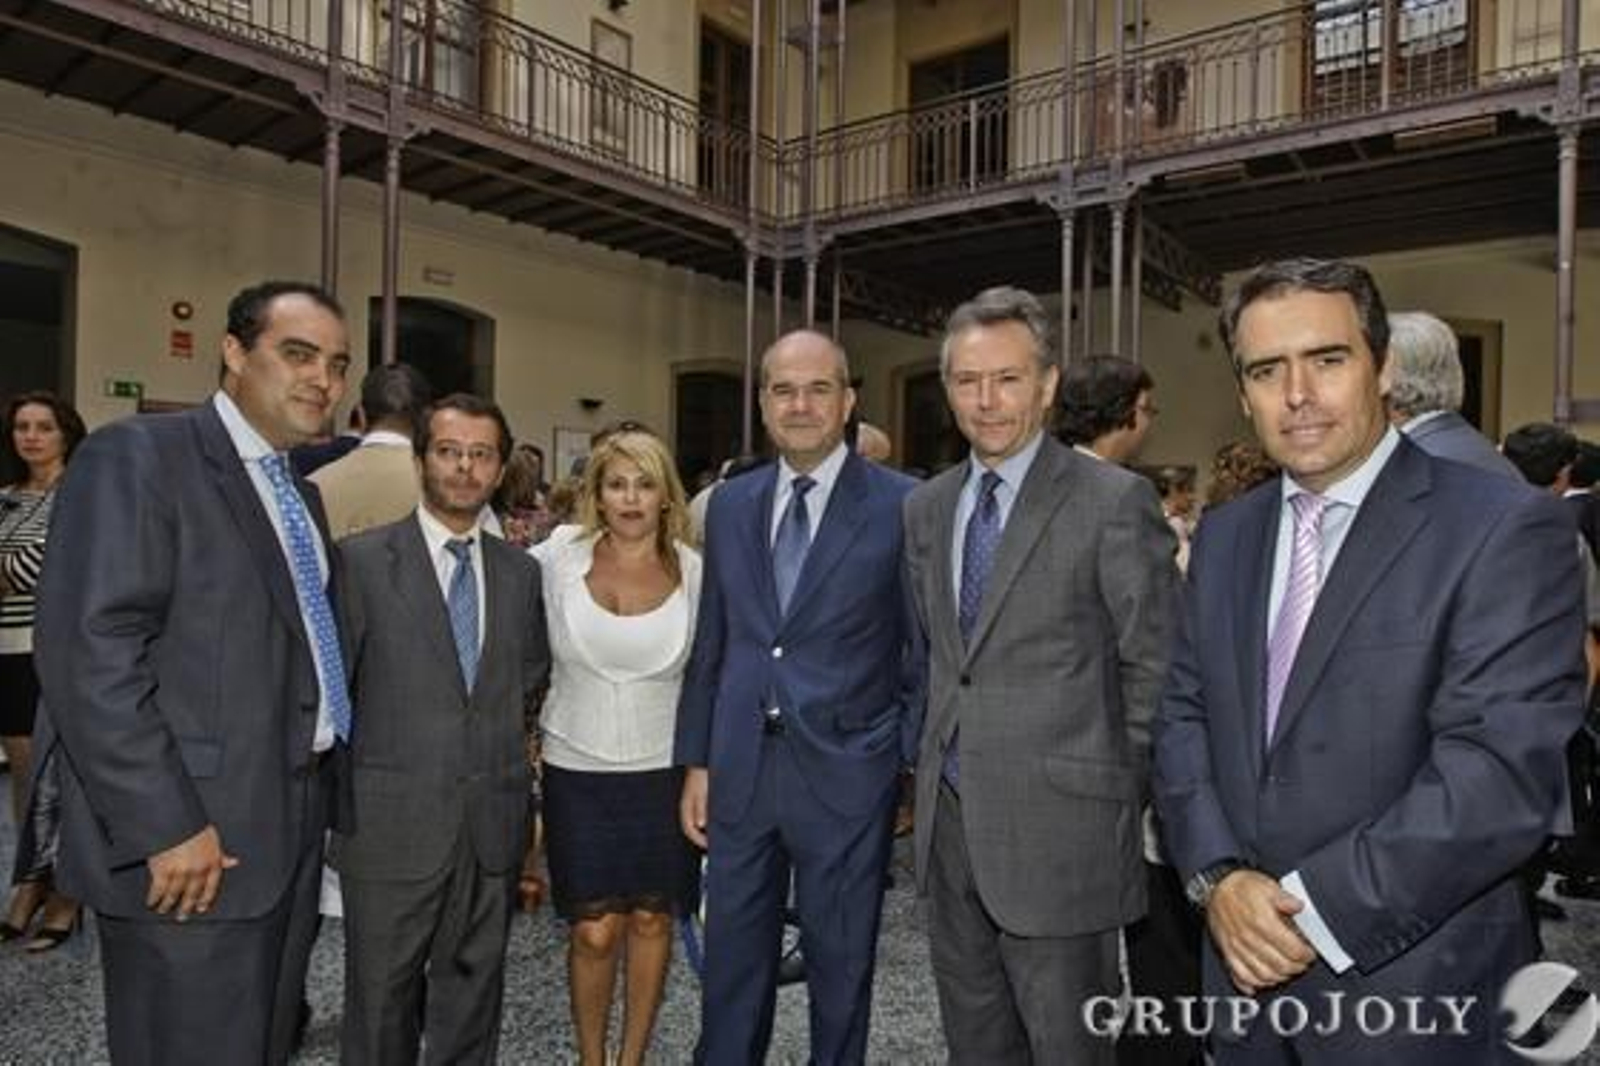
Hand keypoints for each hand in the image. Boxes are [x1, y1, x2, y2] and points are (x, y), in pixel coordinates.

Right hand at [145, 825, 239, 919]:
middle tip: (182, 917)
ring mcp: (180, 872)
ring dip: (167, 905)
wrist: (175, 819)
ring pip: (174, 895)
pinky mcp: (162, 871)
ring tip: (163, 910)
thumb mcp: (213, 839)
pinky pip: (158, 891)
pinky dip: (154, 899)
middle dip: (186, 907)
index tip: (200, 908)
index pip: (211, 887)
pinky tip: (151, 903)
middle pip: (192, 894)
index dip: (205, 899)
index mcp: (212, 862)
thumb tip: (234, 862)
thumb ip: (221, 854)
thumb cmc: (194, 826)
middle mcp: (198, 871)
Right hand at [680, 768, 708, 849]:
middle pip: (692, 829)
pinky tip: (714, 823)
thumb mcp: (702, 792)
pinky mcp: (698, 801)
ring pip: (696, 823)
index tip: (710, 846)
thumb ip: (701, 808)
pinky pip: (700, 817)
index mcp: (686, 807)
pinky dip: (706, 823)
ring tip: (714, 837)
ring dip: (704, 831)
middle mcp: (687, 808)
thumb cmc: (701, 774)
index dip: (700, 840)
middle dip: (701, 839)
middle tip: (712, 845)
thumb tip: (701, 825)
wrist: (703, 761)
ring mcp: (692, 805)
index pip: (689, 830)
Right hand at [1206, 869, 1315, 993]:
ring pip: (1264, 976)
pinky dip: (1255, 983)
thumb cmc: (1243, 888)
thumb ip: (1286, 898)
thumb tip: (1299, 906)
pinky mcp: (1228, 953)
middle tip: (1301, 962)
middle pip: (1281, 966)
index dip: (1306, 955)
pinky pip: (1242, 977)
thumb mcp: (1268, 886)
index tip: (1309, 952)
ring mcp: (1237, 948)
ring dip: (1280, 977)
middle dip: (1297, 967)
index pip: (1292, 950)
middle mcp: (1249, 938)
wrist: (1217, 888)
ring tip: (1286, 969)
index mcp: (1262, 922)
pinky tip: (1263, 979)